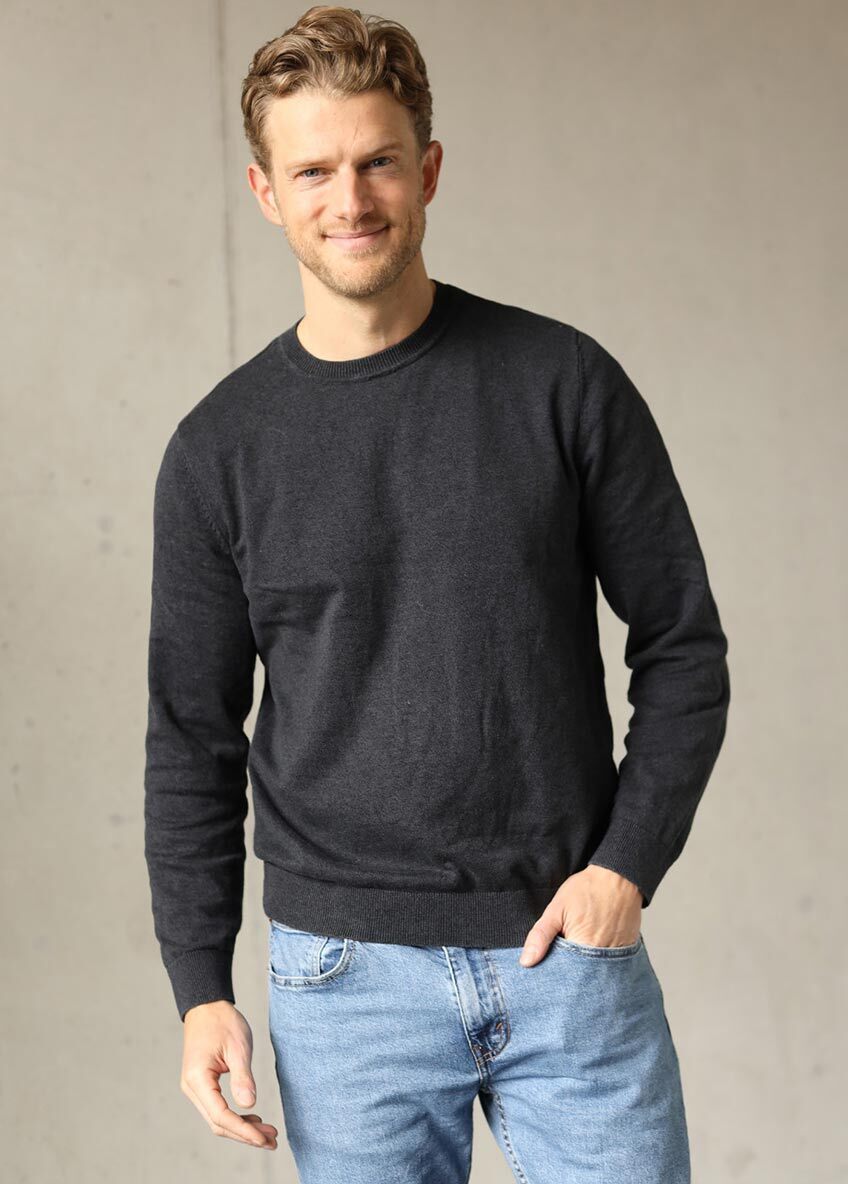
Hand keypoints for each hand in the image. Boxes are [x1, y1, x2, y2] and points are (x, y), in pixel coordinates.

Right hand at [180, 1000, 277, 1149]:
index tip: (265, 1138)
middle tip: (272, 1140)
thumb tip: (249, 1106)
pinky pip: (218, 1109)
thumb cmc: (222, 1022)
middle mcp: (192, 1088)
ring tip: (268, 1133)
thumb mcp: (238, 1046)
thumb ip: (242, 1077)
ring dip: (242, 1129)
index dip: (244, 1130)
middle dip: (245, 1135)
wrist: (207, 1006)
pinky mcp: (202, 1085)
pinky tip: (253, 1119)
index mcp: (198, 1079)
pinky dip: (235, 1118)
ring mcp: (195, 1088)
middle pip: (218, 1123)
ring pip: (218, 1119)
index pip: (221, 1115)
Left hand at [519, 865, 642, 965]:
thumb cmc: (586, 890)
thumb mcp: (557, 908)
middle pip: (580, 978)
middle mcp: (602, 959)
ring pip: (595, 973)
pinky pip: (610, 966)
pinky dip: (600, 962)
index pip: (563, 976)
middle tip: (566, 951)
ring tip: (580, 950)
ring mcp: (617, 957)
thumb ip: (541, 935)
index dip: (554, 974)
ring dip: (585, 968)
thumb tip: (526, 962)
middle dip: (569, 974)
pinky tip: (595, 948)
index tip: (548, 967)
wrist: (618, 878)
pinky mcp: (627, 952)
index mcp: (582, 949)